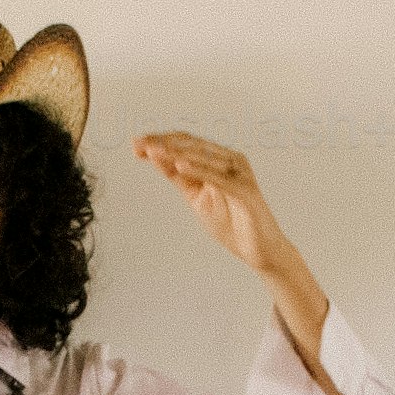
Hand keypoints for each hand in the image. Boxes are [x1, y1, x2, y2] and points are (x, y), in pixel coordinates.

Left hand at [142, 127, 344, 394]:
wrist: (259, 252)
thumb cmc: (232, 224)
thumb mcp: (197, 198)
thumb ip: (180, 179)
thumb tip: (156, 158)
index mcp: (218, 161)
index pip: (186, 144)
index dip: (161, 142)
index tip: (135, 146)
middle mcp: (231, 161)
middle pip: (192, 145)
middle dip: (163, 143)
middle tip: (138, 144)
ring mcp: (240, 174)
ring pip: (204, 156)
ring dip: (177, 152)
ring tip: (153, 151)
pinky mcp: (246, 191)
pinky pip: (220, 177)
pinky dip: (200, 169)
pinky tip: (179, 165)